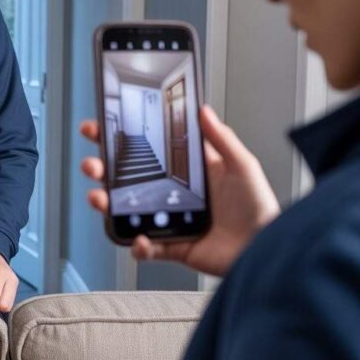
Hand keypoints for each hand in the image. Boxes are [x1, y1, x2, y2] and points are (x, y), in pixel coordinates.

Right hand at [80, 106, 279, 276]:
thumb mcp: (243, 165)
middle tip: (92, 164)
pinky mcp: (172, 246)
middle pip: (126, 179)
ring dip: (106, 205)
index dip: (120, 140)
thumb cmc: (260, 208)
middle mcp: (172, 194)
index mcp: (186, 171)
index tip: (100, 128)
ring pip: (126, 212)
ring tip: (100, 198)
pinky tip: (140, 239)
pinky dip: (138, 246)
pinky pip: (146, 248)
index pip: (147, 151)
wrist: (267, 249)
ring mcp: (168, 220)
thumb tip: (203, 110)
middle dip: (102, 170)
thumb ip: (221, 138)